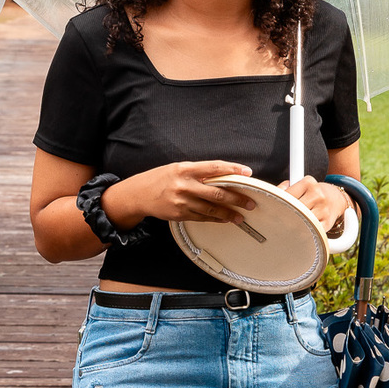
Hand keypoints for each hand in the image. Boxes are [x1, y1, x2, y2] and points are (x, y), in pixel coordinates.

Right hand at [102, 161, 256, 227]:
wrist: (138, 194)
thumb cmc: (161, 178)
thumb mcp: (178, 168)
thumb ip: (198, 172)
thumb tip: (223, 176)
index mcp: (185, 169)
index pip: (214, 168)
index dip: (232, 170)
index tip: (247, 172)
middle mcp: (184, 185)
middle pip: (217, 193)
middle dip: (237, 198)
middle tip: (250, 202)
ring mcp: (182, 201)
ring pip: (211, 209)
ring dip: (229, 213)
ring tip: (241, 216)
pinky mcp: (180, 214)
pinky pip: (202, 218)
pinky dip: (215, 219)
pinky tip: (225, 219)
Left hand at [280, 176, 349, 234]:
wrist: (336, 199)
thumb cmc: (314, 193)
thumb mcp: (302, 185)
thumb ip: (286, 188)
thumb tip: (273, 195)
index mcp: (309, 183)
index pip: (287, 195)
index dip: (278, 203)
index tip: (273, 208)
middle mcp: (318, 195)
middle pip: (294, 208)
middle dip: (285, 214)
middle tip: (277, 218)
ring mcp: (323, 209)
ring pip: (302, 220)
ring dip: (293, 223)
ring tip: (289, 223)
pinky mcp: (327, 223)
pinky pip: (312, 230)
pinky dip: (304, 231)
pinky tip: (300, 229)